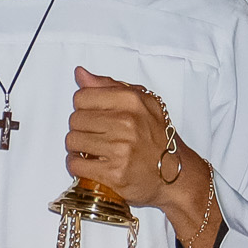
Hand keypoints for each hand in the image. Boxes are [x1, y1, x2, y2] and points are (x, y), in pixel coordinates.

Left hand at [66, 70, 187, 206]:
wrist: (176, 173)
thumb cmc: (157, 137)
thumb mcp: (141, 102)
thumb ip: (108, 86)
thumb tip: (80, 74)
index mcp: (132, 101)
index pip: (82, 97)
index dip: (84, 107)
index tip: (94, 115)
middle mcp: (127, 123)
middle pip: (75, 119)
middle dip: (81, 128)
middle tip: (95, 134)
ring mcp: (121, 149)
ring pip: (72, 141)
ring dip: (78, 147)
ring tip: (93, 149)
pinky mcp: (114, 173)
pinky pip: (75, 165)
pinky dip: (78, 165)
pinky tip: (91, 163)